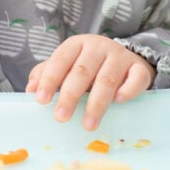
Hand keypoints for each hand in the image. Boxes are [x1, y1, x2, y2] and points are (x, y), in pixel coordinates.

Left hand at [25, 35, 155, 130]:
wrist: (127, 60)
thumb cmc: (90, 66)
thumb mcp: (68, 64)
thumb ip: (47, 73)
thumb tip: (30, 90)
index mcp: (77, 44)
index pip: (60, 59)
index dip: (50, 79)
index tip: (41, 100)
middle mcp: (98, 47)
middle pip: (82, 71)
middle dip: (70, 95)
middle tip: (61, 117)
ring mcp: (120, 56)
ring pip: (107, 79)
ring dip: (97, 103)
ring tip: (88, 124)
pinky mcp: (139, 68)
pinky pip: (136, 78)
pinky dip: (128, 90)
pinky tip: (119, 101)